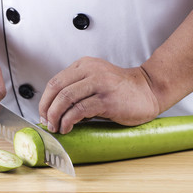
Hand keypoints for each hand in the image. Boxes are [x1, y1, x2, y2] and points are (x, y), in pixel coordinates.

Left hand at [39, 57, 159, 133]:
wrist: (149, 90)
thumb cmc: (120, 90)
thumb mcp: (95, 81)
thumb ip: (77, 89)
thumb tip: (54, 111)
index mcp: (84, 65)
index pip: (55, 82)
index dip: (45, 100)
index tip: (43, 114)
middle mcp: (90, 70)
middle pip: (57, 89)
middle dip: (47, 109)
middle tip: (47, 123)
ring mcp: (99, 83)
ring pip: (65, 98)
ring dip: (55, 116)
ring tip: (56, 127)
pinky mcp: (107, 99)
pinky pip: (79, 110)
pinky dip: (68, 121)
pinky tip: (68, 127)